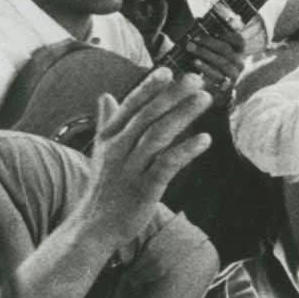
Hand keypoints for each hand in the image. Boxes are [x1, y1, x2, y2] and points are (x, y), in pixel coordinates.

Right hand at [81, 69, 212, 248]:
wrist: (93, 227)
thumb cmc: (104, 187)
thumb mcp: (101, 152)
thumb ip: (107, 122)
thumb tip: (105, 95)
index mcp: (109, 137)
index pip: (130, 107)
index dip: (148, 88)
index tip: (167, 70)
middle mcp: (118, 149)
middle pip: (147, 116)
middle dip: (171, 95)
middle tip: (196, 78)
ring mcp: (130, 169)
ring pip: (157, 136)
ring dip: (182, 114)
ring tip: (204, 98)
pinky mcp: (143, 189)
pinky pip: (166, 165)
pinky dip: (186, 150)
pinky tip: (205, 139)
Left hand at [182, 24, 246, 102]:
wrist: (220, 88)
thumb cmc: (215, 63)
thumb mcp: (216, 50)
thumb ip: (211, 37)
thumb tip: (199, 19)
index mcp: (239, 51)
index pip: (239, 40)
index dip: (227, 35)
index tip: (213, 31)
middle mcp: (240, 63)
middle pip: (226, 50)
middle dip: (208, 42)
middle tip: (193, 39)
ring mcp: (235, 75)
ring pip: (222, 62)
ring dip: (205, 53)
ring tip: (190, 47)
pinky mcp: (227, 86)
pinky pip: (217, 76)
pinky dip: (205, 68)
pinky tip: (195, 62)